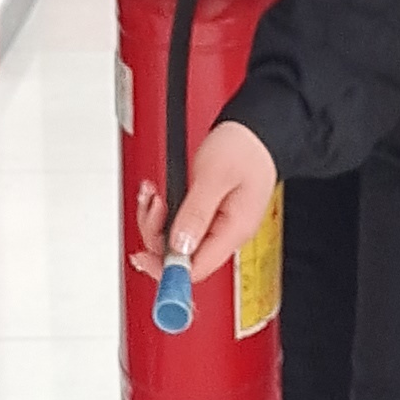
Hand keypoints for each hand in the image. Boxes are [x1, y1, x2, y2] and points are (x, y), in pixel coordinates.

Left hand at [131, 120, 278, 285]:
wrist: (255, 130)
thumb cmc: (244, 148)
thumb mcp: (214, 176)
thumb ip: (196, 213)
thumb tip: (178, 246)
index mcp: (233, 230)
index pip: (197, 268)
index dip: (166, 269)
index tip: (144, 258)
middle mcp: (225, 233)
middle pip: (180, 255)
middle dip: (156, 234)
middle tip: (152, 207)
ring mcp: (215, 224)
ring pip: (174, 239)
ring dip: (155, 221)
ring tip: (153, 195)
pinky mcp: (206, 214)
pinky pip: (178, 224)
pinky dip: (162, 212)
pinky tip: (159, 196)